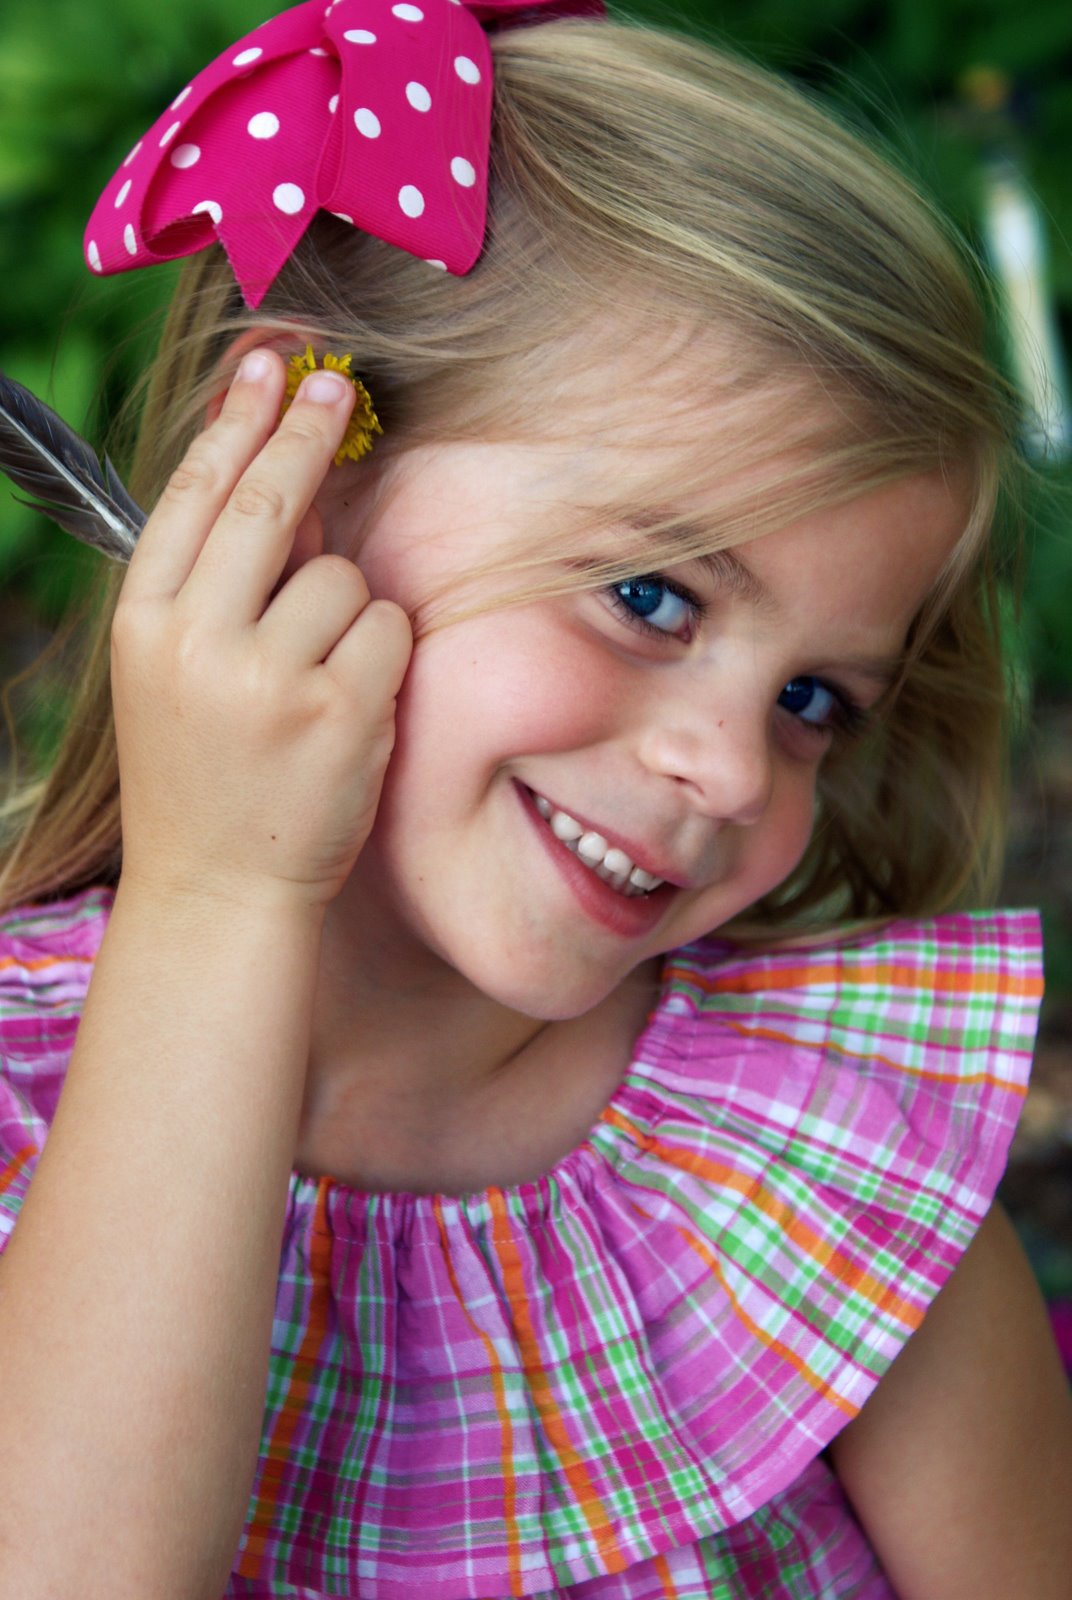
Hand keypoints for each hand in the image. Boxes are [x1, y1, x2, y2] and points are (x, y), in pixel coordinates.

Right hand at [110, 348, 411, 910]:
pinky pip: (388, 630)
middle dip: (306, 436)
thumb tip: (285, 483)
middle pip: (266, 505)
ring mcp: (268, 679)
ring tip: (316, 680)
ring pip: (342, 576)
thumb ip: (217, 585)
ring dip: (348, 610)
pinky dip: (384, 655)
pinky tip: (351, 706)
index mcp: (143, 624)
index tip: (267, 366)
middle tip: (337, 388)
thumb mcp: (174, 674)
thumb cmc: (204, 772)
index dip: (235, 422)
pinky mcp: (338, 713)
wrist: (219, 888)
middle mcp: (197, 643)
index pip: (192, 495)